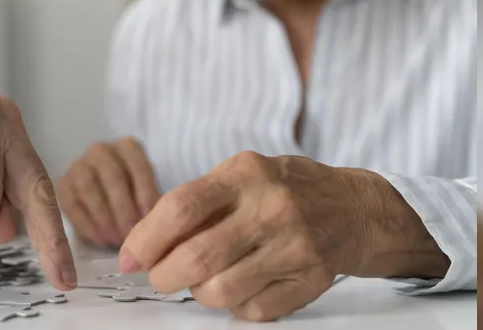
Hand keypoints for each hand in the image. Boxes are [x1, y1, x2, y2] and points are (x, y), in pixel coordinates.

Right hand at [58, 138, 160, 246]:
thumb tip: (154, 224)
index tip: (148, 217)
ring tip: (116, 240)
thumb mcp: (148, 195)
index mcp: (128, 147)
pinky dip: (86, 224)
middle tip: (130, 234)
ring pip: (88, 187)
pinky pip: (71, 203)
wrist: (109, 200)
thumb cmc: (136, 198)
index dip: (144, 191)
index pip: (137, 164)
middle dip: (123, 208)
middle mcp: (101, 150)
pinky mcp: (63, 185)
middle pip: (112, 175)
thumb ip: (151, 204)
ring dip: (103, 217)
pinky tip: (100, 240)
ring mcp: (79, 165)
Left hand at [117, 152, 446, 321]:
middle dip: (164, 275)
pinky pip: (252, 310)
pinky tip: (237, 286)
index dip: (145, 238)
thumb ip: (197, 202)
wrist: (354, 208)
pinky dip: (233, 305)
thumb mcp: (241, 175)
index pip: (181, 207)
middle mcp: (272, 208)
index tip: (127, 258)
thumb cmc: (283, 189)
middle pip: (198, 257)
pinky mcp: (310, 280)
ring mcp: (295, 246)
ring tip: (201, 281)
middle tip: (158, 277)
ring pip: (221, 291)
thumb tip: (142, 243)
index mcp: (246, 173)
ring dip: (198, 293)